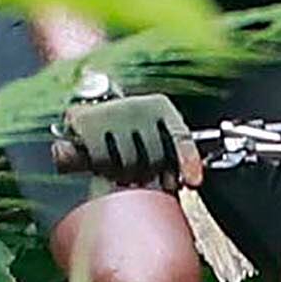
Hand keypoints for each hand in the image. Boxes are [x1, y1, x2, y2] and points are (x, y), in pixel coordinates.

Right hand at [58, 91, 196, 185]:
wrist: (87, 99)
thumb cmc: (129, 124)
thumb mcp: (155, 129)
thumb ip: (174, 152)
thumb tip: (190, 180)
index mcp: (159, 106)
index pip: (180, 136)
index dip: (189, 161)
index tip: (193, 181)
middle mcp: (138, 107)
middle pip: (155, 158)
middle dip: (151, 174)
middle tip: (142, 176)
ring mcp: (112, 115)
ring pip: (129, 163)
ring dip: (127, 174)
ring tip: (123, 169)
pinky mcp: (88, 124)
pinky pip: (103, 161)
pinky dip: (105, 168)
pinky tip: (105, 163)